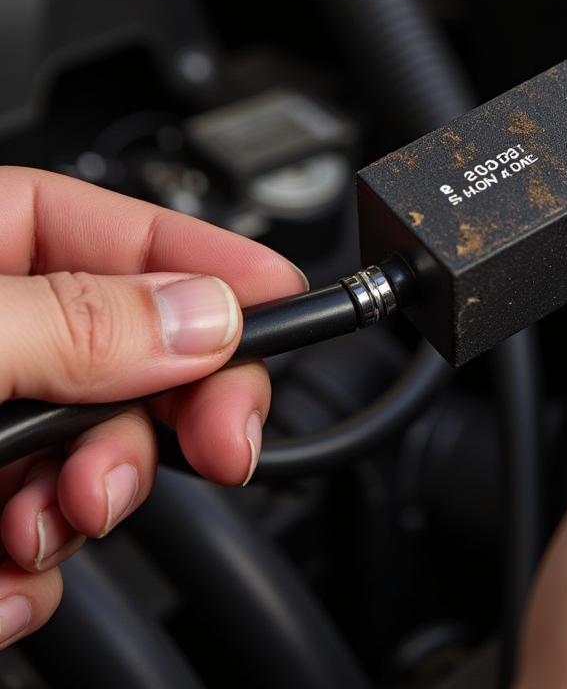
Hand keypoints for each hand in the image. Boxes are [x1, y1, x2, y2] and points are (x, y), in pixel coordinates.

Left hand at [0, 166, 305, 647]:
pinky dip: (29, 580)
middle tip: (219, 448)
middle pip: (132, 353)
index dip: (213, 263)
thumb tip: (209, 315)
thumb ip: (73, 323)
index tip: (290, 304)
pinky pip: (36, 541)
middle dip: (169, 414)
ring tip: (36, 536)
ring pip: (94, 457)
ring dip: (89, 509)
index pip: (119, 234)